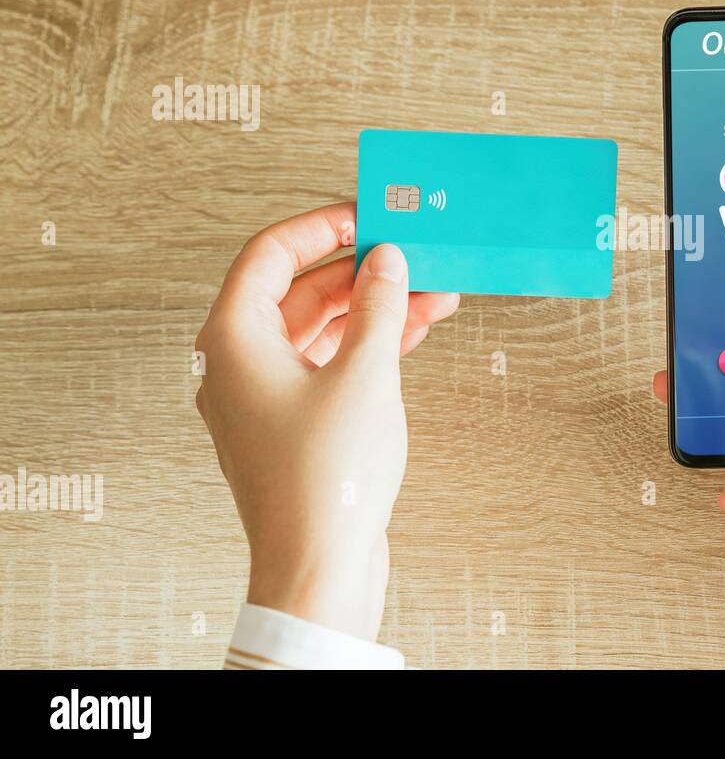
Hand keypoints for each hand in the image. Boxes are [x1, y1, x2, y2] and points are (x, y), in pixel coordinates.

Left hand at [195, 203, 457, 640]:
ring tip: (433, 292)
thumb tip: (387, 261)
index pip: (270, 254)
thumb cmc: (327, 479)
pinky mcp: (294, 425)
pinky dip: (369, 345)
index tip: (368, 215)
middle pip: (299, 291)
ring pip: (320, 330)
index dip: (321, 227)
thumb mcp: (366, 374)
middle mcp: (239, 364)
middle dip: (362, 271)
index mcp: (233, 340)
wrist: (320, 567)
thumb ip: (380, 307)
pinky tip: (414, 331)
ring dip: (375, 309)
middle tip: (411, 253)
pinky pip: (329, 364)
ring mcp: (266, 397)